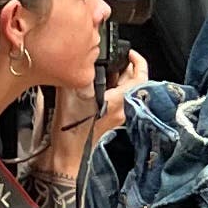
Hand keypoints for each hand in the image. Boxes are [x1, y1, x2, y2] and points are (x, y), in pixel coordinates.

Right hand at [42, 52, 148, 182]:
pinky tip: (93, 83)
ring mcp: (116, 116)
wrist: (66, 155)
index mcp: (120, 102)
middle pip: (132, 82)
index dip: (139, 61)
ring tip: (100, 67)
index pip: (141, 77)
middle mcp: (123, 109)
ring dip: (115, 77)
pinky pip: (114, 98)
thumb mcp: (72, 94)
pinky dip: (108, 88)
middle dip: (124, 67)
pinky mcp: (108, 120)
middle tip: (112, 56)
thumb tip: (83, 59)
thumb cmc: (71, 131)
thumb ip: (81, 74)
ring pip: (123, 90)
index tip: (130, 52)